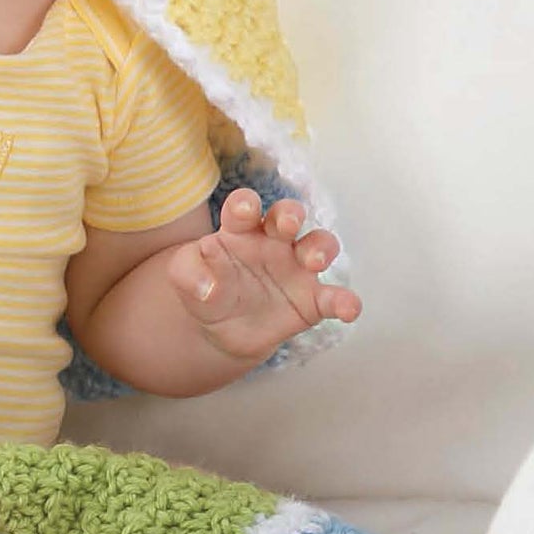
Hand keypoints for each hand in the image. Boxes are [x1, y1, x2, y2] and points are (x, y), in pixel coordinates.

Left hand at [163, 190, 360, 362]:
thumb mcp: (184, 278)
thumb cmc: (205, 289)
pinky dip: (345, 301)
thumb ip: (188, 274)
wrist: (221, 329)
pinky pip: (332, 297)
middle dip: (290, 214)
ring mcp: (296, 268)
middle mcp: (273, 242)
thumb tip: (208, 285)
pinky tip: (349, 309)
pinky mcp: (311, 300)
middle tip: (288, 223)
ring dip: (321, 248)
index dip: (246, 204)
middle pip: (288, 216)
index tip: (246, 210)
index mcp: (239, 230)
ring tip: (315, 260)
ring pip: (319, 246)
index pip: (243, 207)